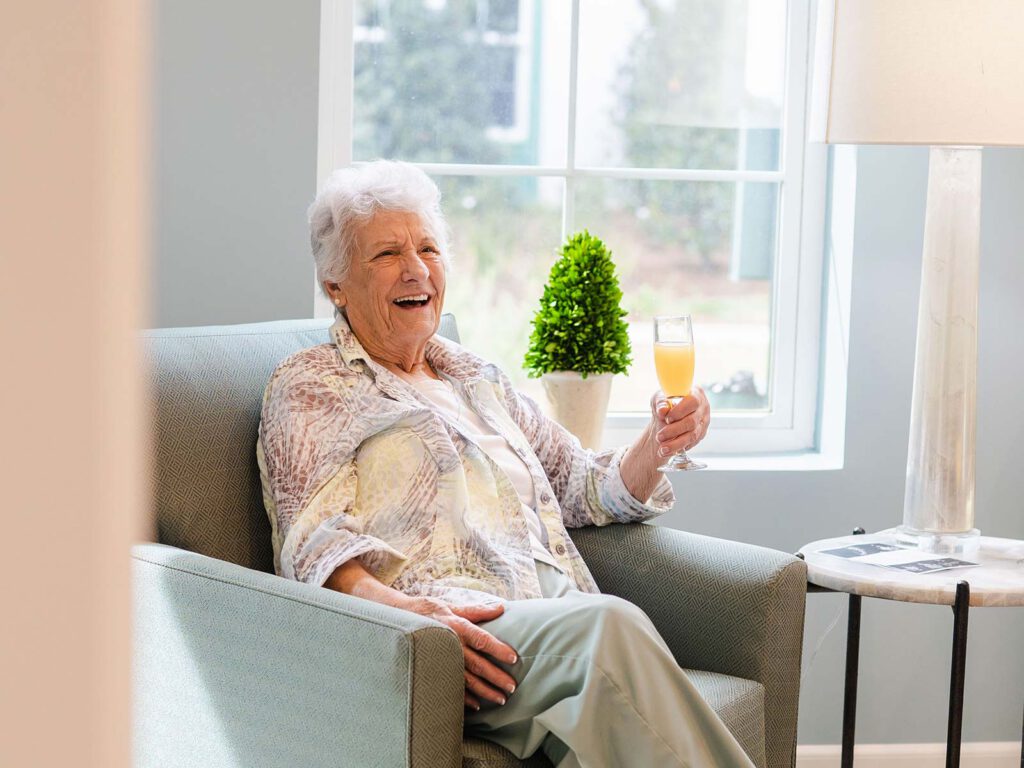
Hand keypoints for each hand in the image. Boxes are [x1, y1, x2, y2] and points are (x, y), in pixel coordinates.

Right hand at [403, 596, 518, 711]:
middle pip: (477, 664)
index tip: (513, 658)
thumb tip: (501, 608)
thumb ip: (477, 611)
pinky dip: (464, 698)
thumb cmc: (428, 611)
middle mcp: (452, 645)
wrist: (399, 620)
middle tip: (512, 687)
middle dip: (496, 677)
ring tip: (500, 699)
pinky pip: (450, 686)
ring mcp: (442, 660)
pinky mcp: (434, 670)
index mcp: (458, 627)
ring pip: (467, 680)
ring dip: (484, 691)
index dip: (498, 649)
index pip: (482, 640)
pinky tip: (476, 705)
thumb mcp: (452, 607)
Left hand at [651, 386, 709, 457]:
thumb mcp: (660, 397)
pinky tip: (668, 451)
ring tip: (662, 450)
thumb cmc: (667, 402)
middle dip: (674, 431)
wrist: (668, 414)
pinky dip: (679, 448)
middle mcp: (703, 408)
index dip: (680, 411)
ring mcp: (703, 422)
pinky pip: (691, 444)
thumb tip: (663, 410)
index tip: (667, 418)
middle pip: (692, 422)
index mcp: (696, 394)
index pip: (692, 402)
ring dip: (676, 444)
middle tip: (659, 437)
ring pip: (692, 436)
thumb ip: (661, 402)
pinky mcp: (701, 434)